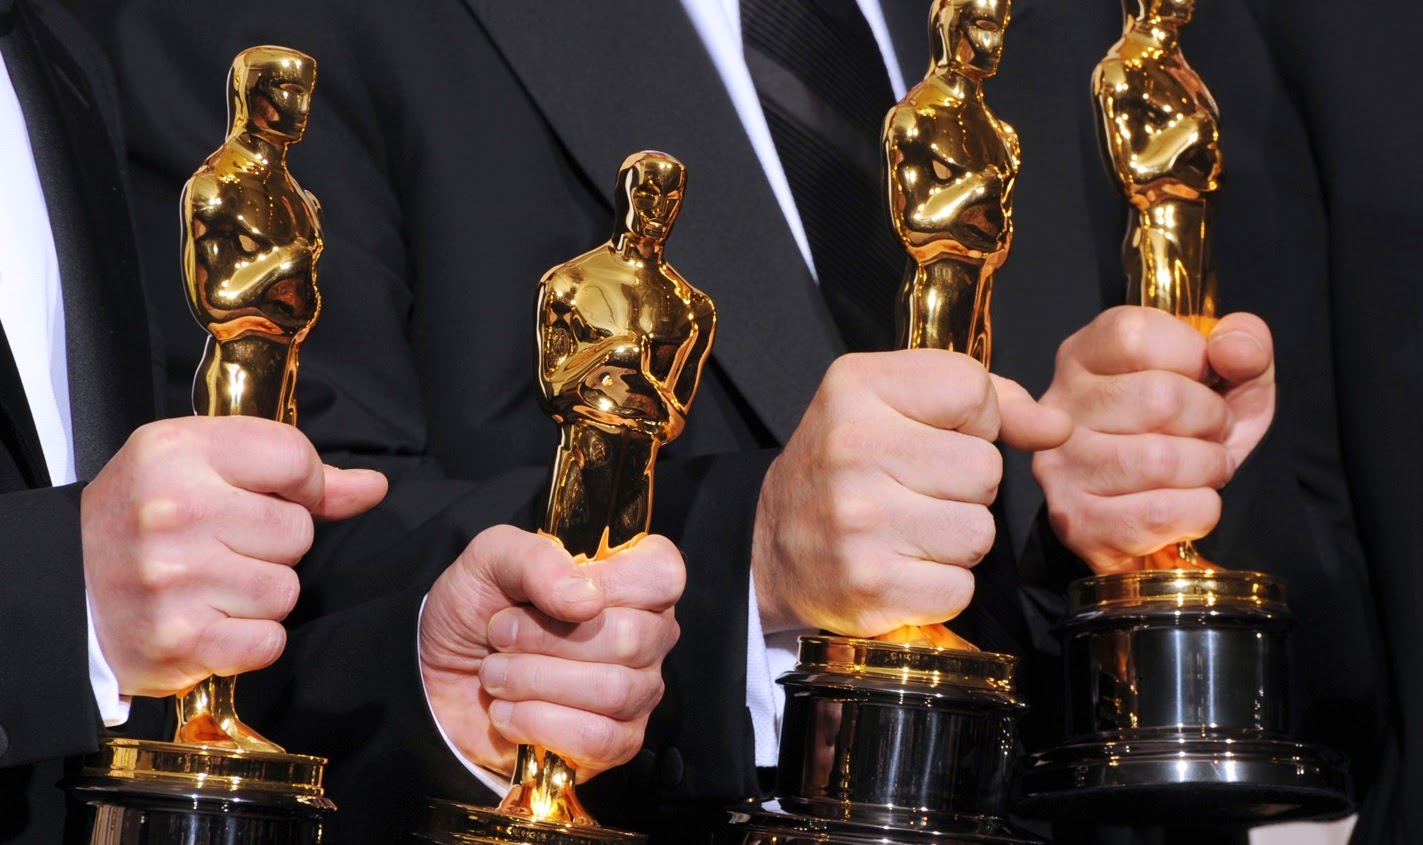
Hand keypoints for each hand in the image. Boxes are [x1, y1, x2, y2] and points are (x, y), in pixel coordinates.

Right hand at [82, 416, 387, 696]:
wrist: (61, 588)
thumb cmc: (138, 518)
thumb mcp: (197, 463)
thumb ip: (291, 470)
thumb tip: (372, 488)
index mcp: (178, 453)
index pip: (294, 458)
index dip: (302, 484)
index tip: (276, 496)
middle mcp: (175, 512)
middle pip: (297, 532)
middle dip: (274, 544)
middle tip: (224, 546)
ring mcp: (176, 580)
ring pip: (286, 590)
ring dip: (261, 595)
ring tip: (213, 583)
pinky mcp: (181, 641)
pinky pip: (269, 641)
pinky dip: (250, 639)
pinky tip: (212, 620)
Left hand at [420, 526, 683, 778]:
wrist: (439, 678)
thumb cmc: (478, 609)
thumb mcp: (492, 559)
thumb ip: (537, 560)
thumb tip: (586, 603)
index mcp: (630, 581)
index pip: (663, 574)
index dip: (613, 583)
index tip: (558, 593)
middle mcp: (647, 634)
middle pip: (633, 637)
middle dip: (546, 637)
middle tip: (500, 634)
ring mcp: (638, 692)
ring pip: (614, 690)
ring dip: (534, 681)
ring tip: (495, 674)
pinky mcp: (618, 743)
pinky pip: (599, 739)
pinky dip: (540, 724)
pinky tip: (508, 713)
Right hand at [750, 350, 1071, 635]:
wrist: (770, 549)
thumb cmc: (846, 469)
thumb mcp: (896, 405)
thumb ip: (987, 402)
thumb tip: (1058, 428)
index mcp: (856, 386)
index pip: (973, 390)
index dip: (970, 421)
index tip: (930, 438)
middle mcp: (852, 447)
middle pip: (985, 468)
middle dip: (964, 487)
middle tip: (913, 493)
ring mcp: (859, 520)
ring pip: (980, 531)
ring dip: (956, 540)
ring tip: (907, 532)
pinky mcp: (870, 584)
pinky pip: (960, 587)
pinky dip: (939, 586)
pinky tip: (901, 569)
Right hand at [1032, 307, 1275, 573]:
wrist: (1160, 519)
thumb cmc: (1186, 432)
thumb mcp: (1224, 377)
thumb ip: (1242, 344)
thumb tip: (1234, 351)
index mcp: (1084, 355)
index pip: (1135, 335)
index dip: (1191, 356)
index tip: (1202, 378)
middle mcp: (1060, 407)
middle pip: (1159, 398)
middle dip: (1212, 420)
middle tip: (1210, 434)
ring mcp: (1062, 467)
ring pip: (1162, 460)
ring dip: (1209, 469)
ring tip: (1201, 469)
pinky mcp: (1078, 522)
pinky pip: (1162, 513)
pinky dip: (1199, 511)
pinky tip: (1186, 503)